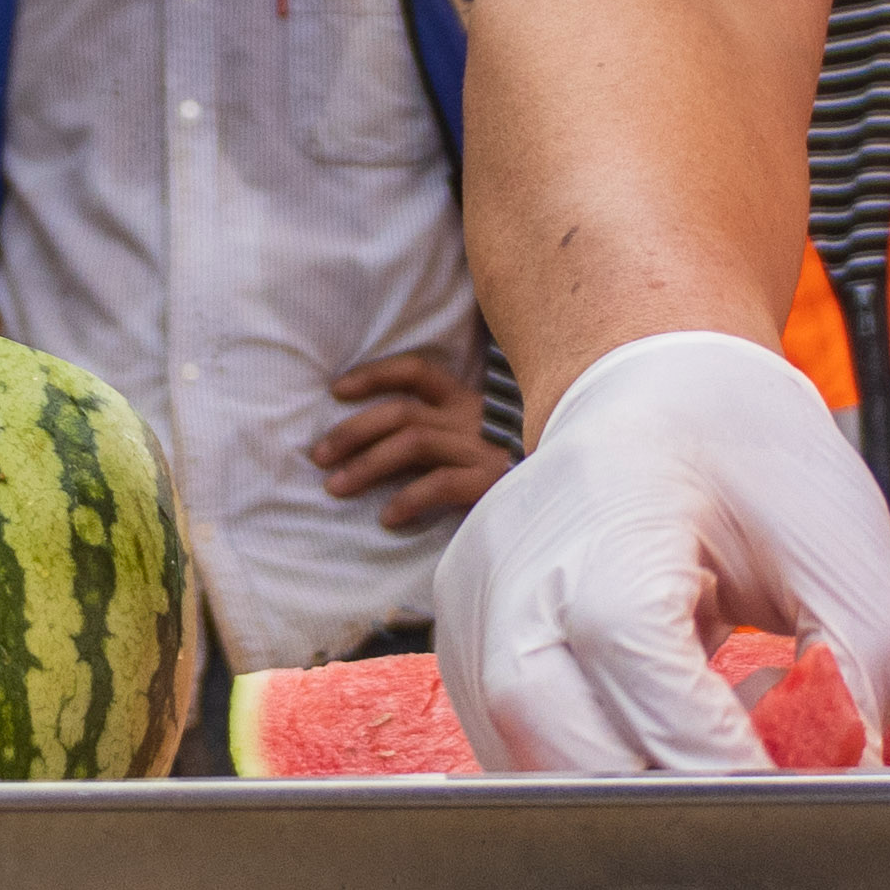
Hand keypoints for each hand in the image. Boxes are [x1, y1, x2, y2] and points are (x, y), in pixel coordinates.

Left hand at [308, 343, 508, 530]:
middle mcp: (471, 418)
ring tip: (335, 488)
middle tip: (318, 456)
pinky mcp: (494, 482)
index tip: (336, 389)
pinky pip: (442, 484)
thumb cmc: (517, 464)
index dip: (373, 375)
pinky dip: (409, 499)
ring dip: (366, 465)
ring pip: (412, 442)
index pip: (416, 371)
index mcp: (466, 401)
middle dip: (352, 431)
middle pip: (401, 411)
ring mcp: (483, 448)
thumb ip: (442, 433)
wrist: (571, 488)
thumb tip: (379, 448)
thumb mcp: (480, 436)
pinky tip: (388, 518)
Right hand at [435, 330, 889, 773]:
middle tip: (758, 792)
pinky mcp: (460, 654)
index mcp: (607, 534)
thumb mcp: (843, 548)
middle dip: (673, 801)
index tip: (794, 792)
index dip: (723, 761)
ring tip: (712, 748)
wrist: (653, 392)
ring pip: (534, 774)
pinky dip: (595, 768)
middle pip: (567, 755)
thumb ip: (859, 670)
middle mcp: (512, 584)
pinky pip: (519, 754)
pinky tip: (657, 729)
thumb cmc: (748, 462)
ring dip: (632, 792)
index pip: (644, 681)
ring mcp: (469, 623)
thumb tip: (845, 780)